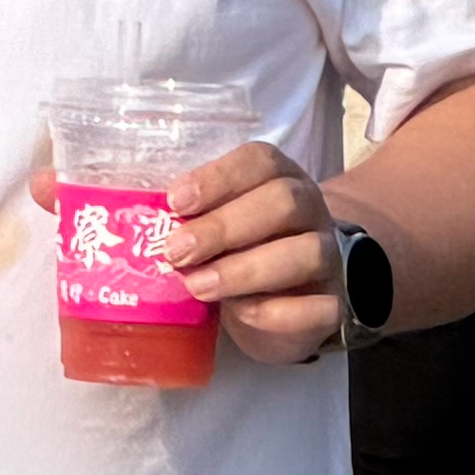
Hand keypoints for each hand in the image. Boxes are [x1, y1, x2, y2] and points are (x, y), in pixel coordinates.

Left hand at [163, 140, 342, 365]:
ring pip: (306, 253)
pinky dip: (276, 312)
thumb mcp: (212, 225)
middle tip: (176, 252)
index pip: (260, 161)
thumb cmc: (234, 252)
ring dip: (244, 270)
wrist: (284, 301)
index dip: (217, 178)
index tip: (175, 202)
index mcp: (278, 179)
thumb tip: (139, 224)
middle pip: (284, 202)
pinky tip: (241, 313)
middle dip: (223, 227)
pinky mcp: (335, 303)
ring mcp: (329, 257)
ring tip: (197, 287)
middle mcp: (309, 211)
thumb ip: (188, 217)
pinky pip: (318, 306)